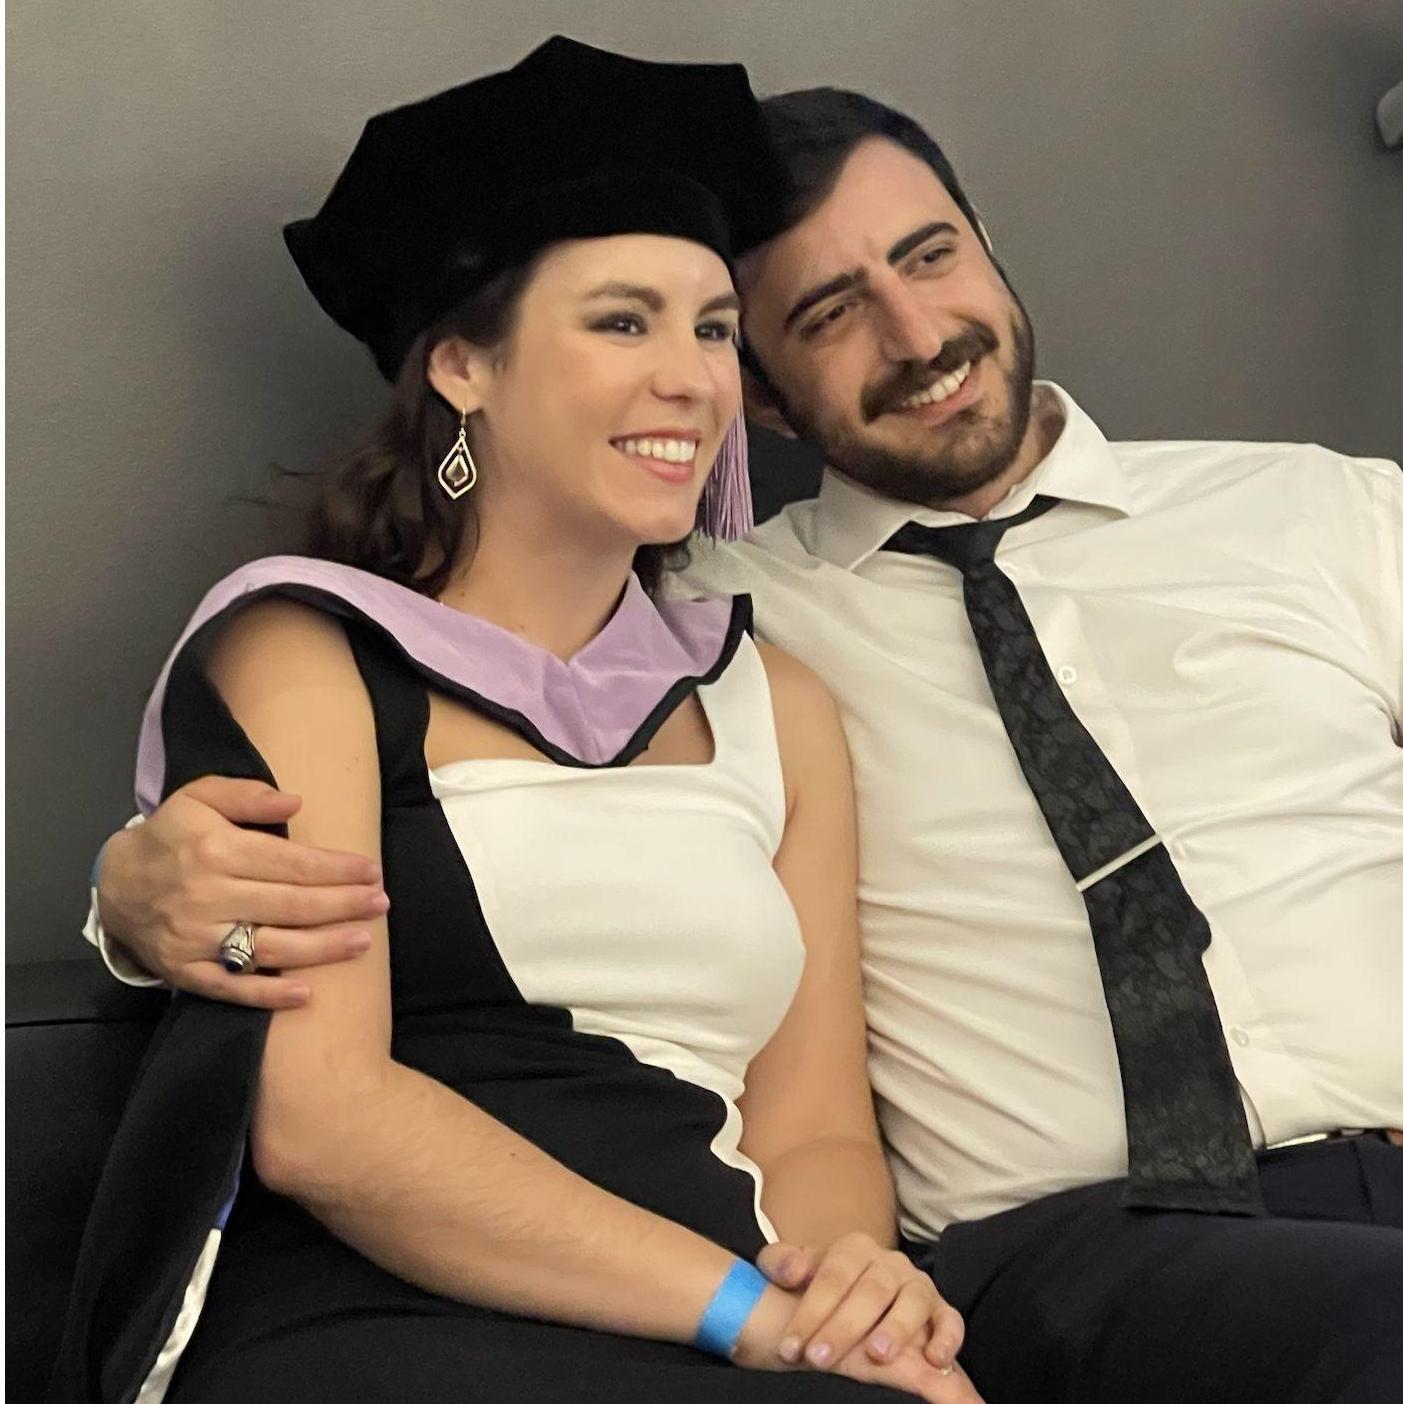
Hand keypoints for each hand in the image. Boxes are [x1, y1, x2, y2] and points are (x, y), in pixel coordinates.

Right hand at [96, 776, 386, 1007]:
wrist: (114, 884)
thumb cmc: (170, 837)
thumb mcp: (199, 797)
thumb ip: (247, 795)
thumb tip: (295, 802)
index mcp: (216, 849)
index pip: (290, 863)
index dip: (336, 869)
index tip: (371, 871)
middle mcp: (207, 896)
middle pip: (290, 906)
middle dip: (342, 905)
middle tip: (380, 903)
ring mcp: (196, 938)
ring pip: (270, 949)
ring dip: (322, 949)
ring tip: (363, 941)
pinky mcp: (185, 971)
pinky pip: (231, 988)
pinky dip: (267, 996)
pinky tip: (305, 996)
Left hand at [734, 1283, 981, 1401]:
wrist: (856, 1294)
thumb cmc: (822, 1290)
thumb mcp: (794, 1271)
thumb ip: (781, 1262)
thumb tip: (790, 1270)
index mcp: (853, 1248)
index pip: (831, 1277)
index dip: (810, 1312)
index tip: (789, 1347)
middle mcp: (890, 1263)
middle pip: (870, 1291)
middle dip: (843, 1327)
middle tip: (819, 1358)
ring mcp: (918, 1285)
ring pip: (914, 1301)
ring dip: (897, 1328)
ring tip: (877, 1355)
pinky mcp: (942, 1310)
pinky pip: (952, 1320)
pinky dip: (948, 1338)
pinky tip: (934, 1360)